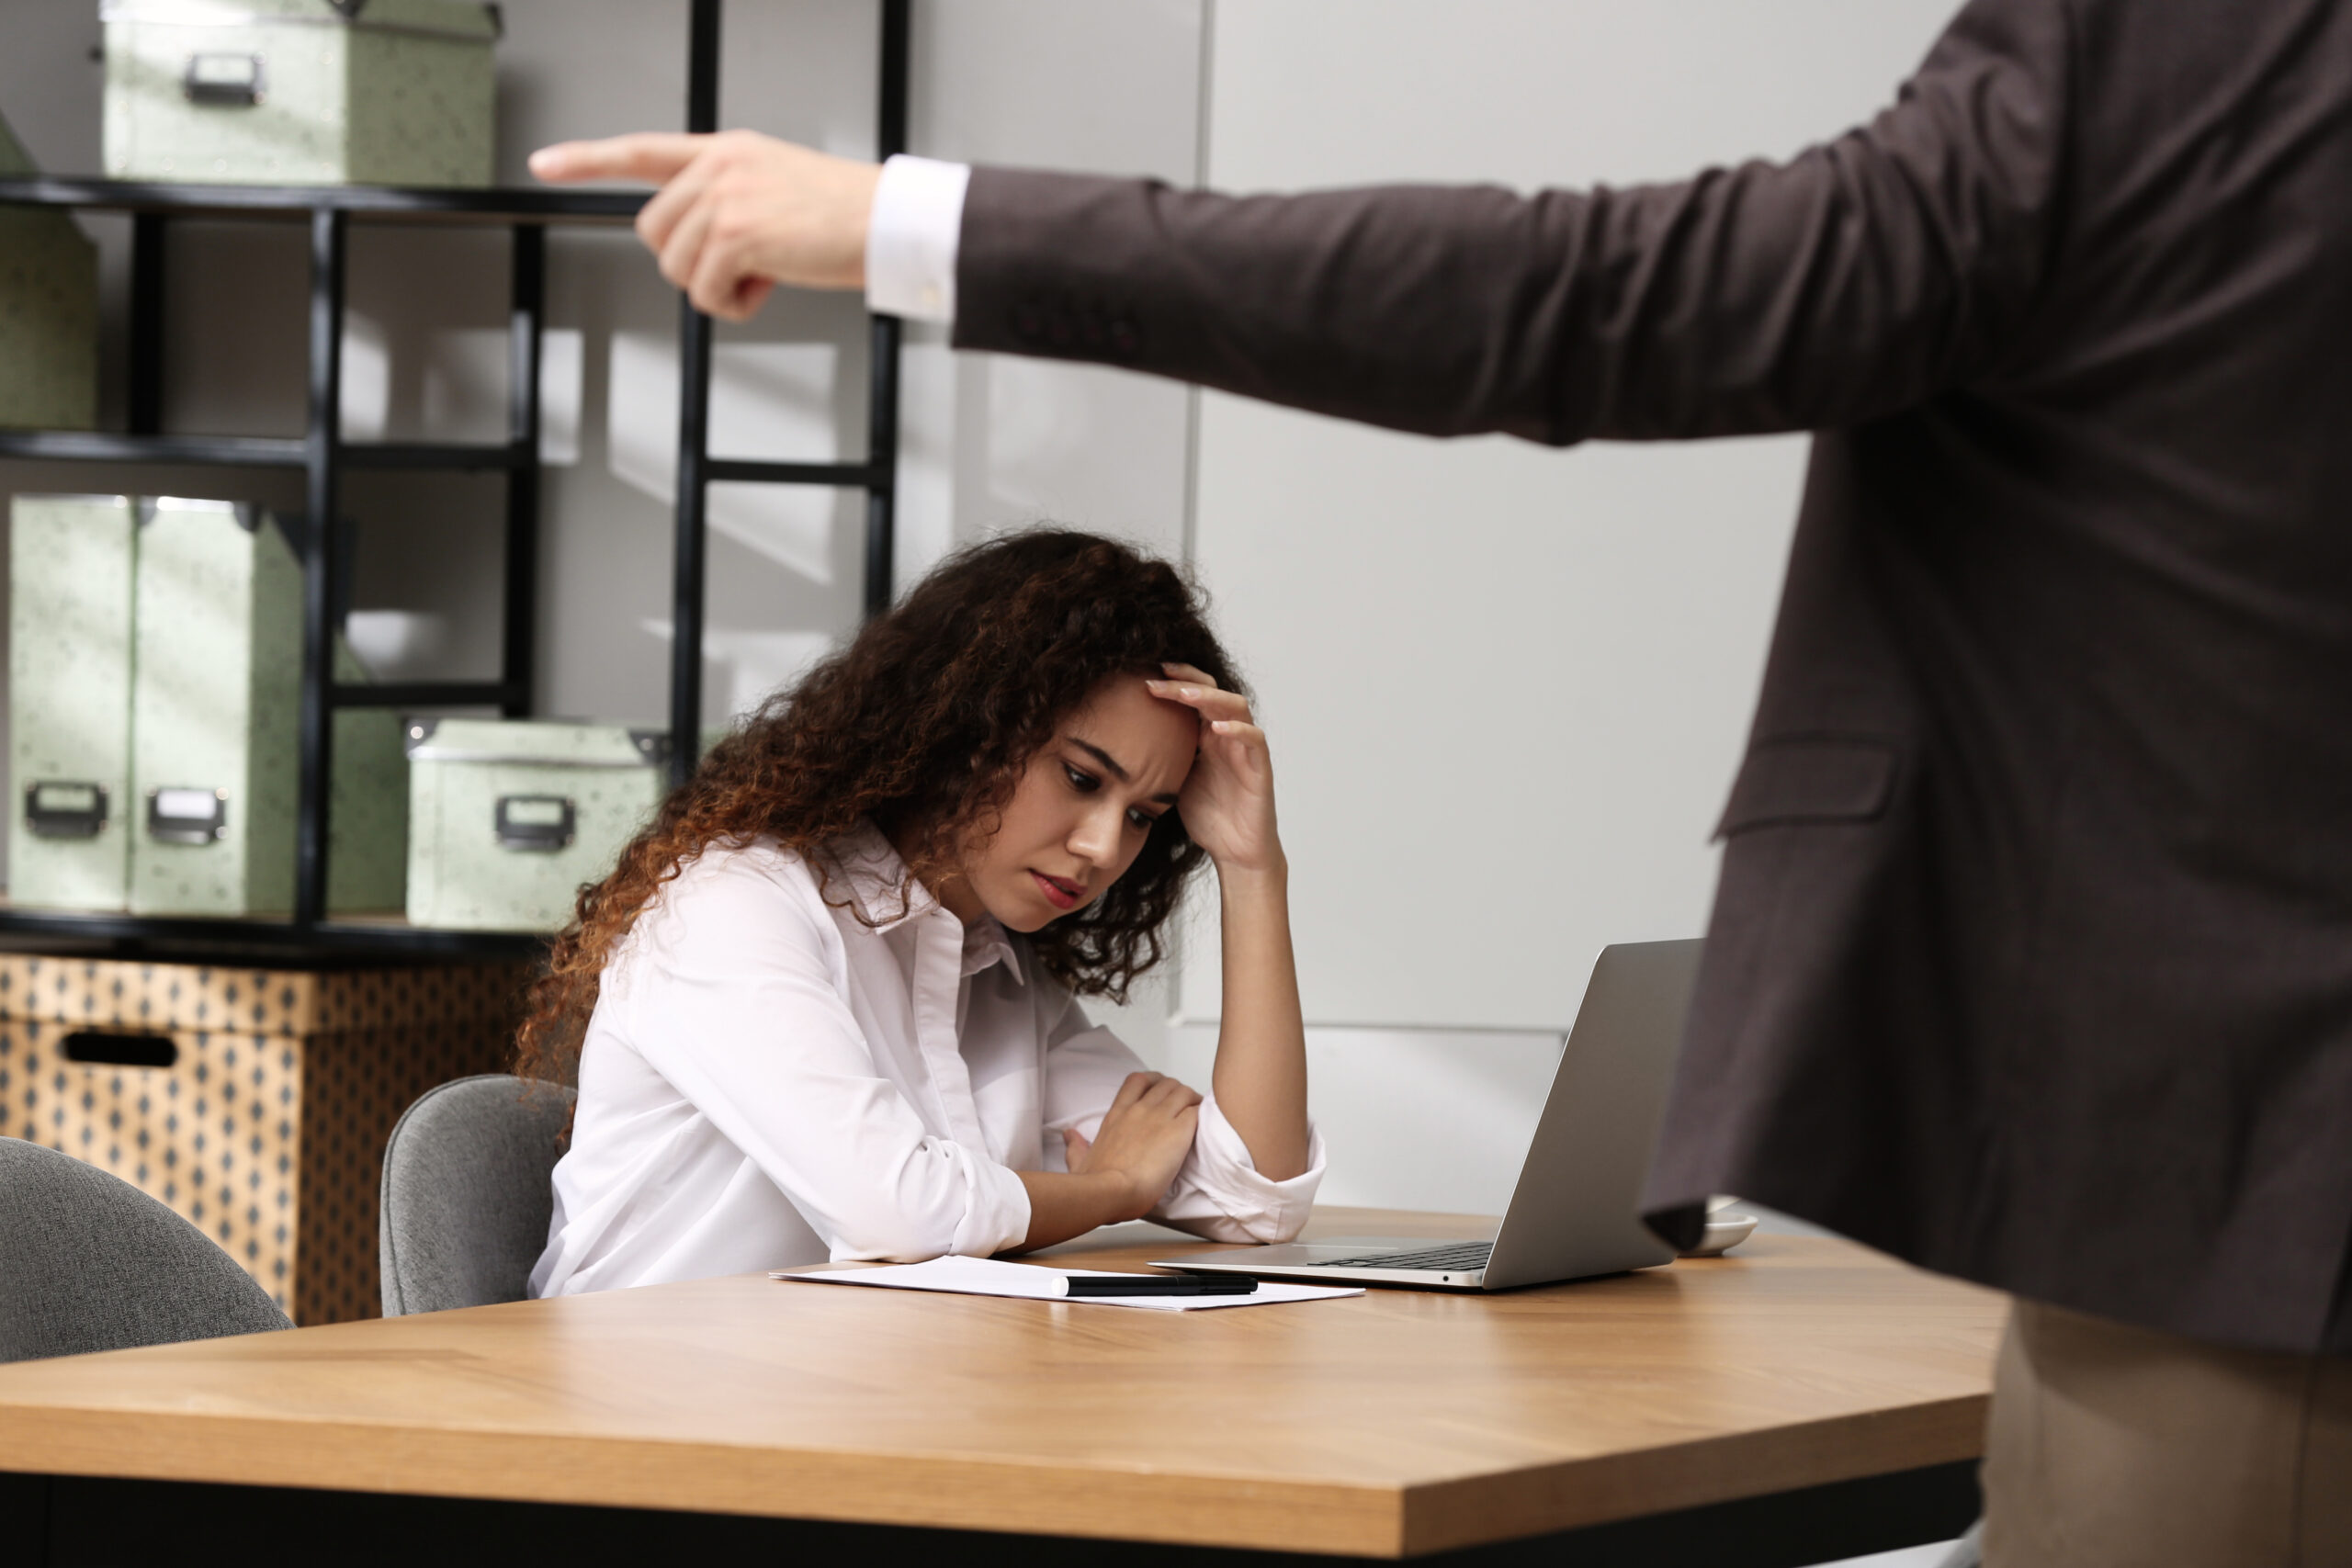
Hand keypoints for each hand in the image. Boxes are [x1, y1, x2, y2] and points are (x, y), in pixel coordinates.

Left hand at [529, 131, 878, 320]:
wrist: (885, 220)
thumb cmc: (843, 213)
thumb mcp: (775, 185)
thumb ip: (728, 199)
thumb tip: (696, 245)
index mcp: (725, 151)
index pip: (642, 149)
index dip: (587, 157)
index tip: (544, 162)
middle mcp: (719, 168)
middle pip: (655, 231)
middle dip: (689, 261)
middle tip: (742, 264)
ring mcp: (724, 199)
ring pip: (675, 266)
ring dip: (715, 286)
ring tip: (762, 273)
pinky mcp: (736, 235)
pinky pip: (705, 291)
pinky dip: (734, 304)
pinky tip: (767, 286)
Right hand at [1059, 1072, 1201, 1219]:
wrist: (1110, 1191)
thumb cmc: (1096, 1182)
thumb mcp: (1079, 1161)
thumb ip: (1075, 1146)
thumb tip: (1068, 1135)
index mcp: (1117, 1115)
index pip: (1136, 1081)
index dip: (1152, 1081)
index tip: (1160, 1092)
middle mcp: (1138, 1110)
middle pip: (1165, 1083)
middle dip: (1177, 1090)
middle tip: (1183, 1105)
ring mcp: (1158, 1118)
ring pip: (1183, 1091)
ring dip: (1192, 1099)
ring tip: (1195, 1113)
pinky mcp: (1177, 1131)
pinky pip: (1195, 1110)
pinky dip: (1200, 1113)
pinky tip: (1201, 1125)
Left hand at [1145, 663, 1283, 876]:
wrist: (1235, 851)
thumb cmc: (1208, 815)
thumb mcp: (1173, 780)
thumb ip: (1159, 757)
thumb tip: (1119, 742)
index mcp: (1206, 735)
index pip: (1195, 693)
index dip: (1174, 680)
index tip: (1145, 675)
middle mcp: (1228, 735)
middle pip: (1213, 691)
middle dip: (1186, 680)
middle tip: (1159, 676)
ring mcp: (1245, 749)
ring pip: (1236, 707)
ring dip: (1210, 697)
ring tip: (1185, 694)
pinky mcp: (1260, 768)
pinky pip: (1254, 740)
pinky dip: (1238, 730)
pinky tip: (1217, 728)